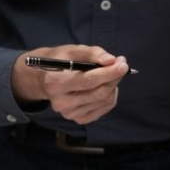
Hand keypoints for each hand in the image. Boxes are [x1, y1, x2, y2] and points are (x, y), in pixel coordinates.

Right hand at [12, 45, 129, 124]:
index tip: (123, 64)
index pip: (88, 81)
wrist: (46, 78)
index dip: (108, 73)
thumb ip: (93, 53)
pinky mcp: (77, 119)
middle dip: (114, 78)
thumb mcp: (73, 50)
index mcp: (55, 83)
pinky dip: (110, 96)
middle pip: (98, 93)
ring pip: (104, 101)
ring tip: (110, 75)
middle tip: (121, 65)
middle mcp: (60, 102)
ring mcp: (69, 113)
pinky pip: (103, 108)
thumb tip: (112, 61)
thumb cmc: (62, 61)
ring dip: (113, 86)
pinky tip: (104, 87)